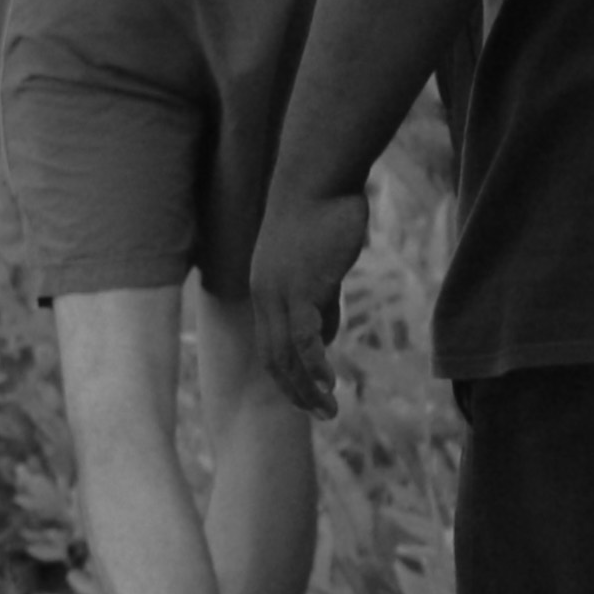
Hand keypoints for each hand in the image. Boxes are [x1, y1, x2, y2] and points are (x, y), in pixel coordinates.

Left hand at [250, 183, 372, 416]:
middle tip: (319, 415)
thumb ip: (321, 303)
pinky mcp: (300, 286)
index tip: (308, 396)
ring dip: (306, 386)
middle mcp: (264, 296)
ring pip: (285, 353)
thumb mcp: (321, 269)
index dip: (288, 375)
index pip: (270, 345)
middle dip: (294, 391)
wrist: (318, 179)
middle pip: (272, 357)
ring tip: (328, 410)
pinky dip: (315, 363)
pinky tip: (329, 382)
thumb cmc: (324, 215)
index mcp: (265, 291)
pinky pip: (304, 335)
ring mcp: (278, 292)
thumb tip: (325, 338)